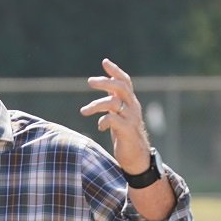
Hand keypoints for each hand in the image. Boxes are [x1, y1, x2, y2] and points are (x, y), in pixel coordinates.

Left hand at [79, 58, 151, 173]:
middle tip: (89, 82)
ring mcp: (131, 119)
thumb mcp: (119, 115)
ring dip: (96, 105)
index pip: (125, 81)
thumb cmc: (125, 136)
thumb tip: (105, 85)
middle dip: (104, 82)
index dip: (115, 71)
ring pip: (113, 103)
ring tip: (84, 111)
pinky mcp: (127, 131)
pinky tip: (99, 127)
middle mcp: (133, 107)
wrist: (137, 158)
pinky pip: (113, 119)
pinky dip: (103, 121)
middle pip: (120, 87)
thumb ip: (114, 101)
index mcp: (131, 102)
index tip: (104, 62)